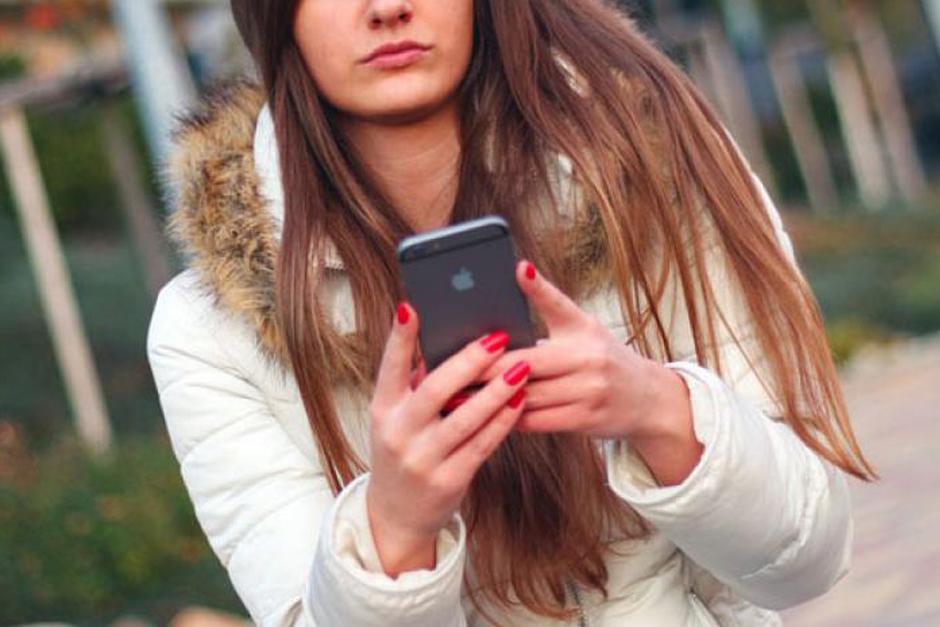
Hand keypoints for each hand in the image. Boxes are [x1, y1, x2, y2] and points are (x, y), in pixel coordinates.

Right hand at [365, 302, 529, 576]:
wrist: (396, 515)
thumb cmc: (404, 450)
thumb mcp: (396, 418)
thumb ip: (415, 386)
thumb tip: (449, 343)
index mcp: (382, 409)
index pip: (388, 367)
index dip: (399, 338)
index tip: (412, 307)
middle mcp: (397, 433)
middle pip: (435, 390)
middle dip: (468, 362)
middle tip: (497, 338)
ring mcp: (422, 459)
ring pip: (465, 419)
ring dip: (496, 391)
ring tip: (521, 368)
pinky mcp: (448, 480)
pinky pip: (482, 445)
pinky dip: (502, 421)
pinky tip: (519, 401)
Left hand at [475, 260, 686, 440]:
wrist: (648, 400)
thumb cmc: (603, 359)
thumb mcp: (583, 329)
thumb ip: (548, 313)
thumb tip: (510, 291)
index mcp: (583, 329)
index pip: (557, 304)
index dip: (537, 286)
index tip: (519, 267)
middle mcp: (589, 358)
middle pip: (525, 362)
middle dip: (485, 368)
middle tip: (452, 368)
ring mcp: (589, 390)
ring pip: (527, 395)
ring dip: (491, 398)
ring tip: (457, 396)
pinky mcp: (586, 420)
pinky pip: (537, 421)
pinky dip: (510, 418)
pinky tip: (488, 416)